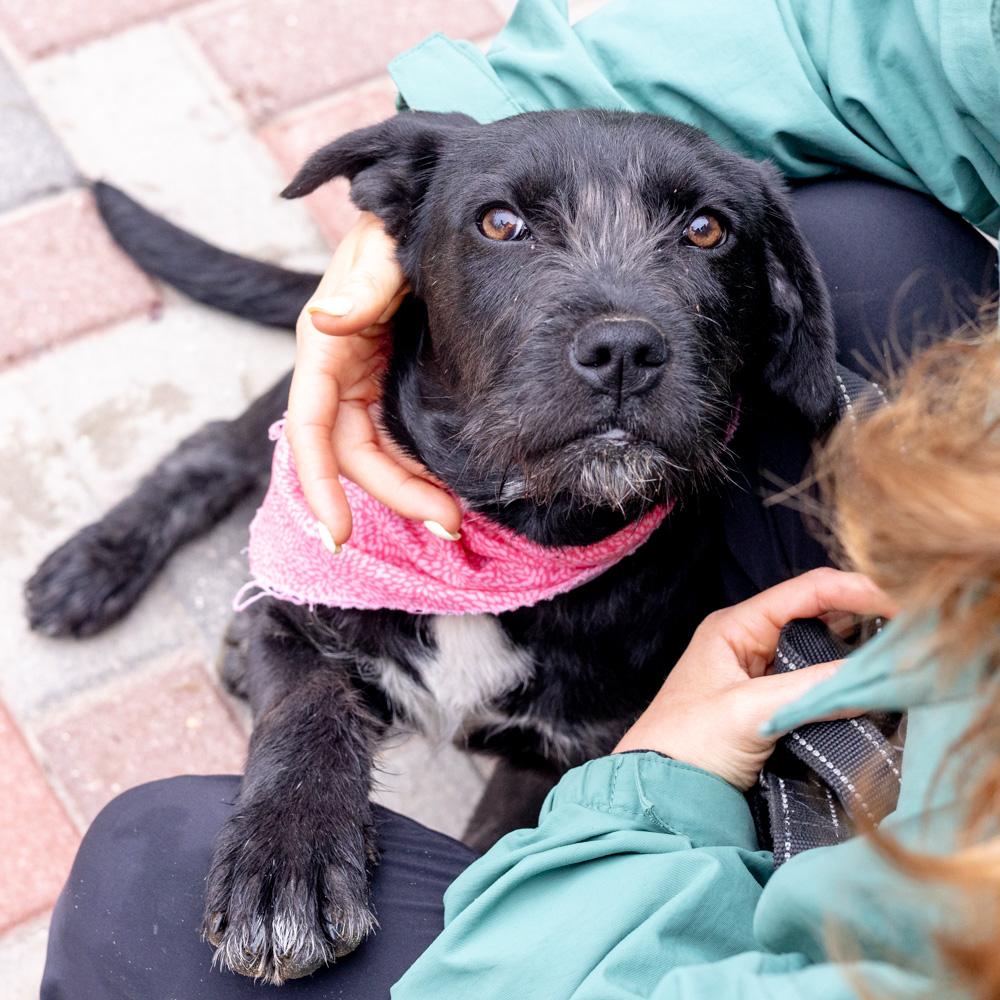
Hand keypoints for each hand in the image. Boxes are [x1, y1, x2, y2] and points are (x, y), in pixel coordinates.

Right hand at [287, 212, 461, 546]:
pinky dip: (418, 469)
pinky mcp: (389, 388)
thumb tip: (325, 323)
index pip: (311, 428)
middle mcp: (338, 374)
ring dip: (410, 492)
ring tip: (454, 518)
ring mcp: (364, 385)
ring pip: (377, 456)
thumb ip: (363, 284)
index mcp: (324, 347)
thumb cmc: (394, 227)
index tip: (338, 533)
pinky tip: (447, 488)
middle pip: (352, 456)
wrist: (418, 216)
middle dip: (394, 496)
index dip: (319, 483)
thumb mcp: (381, 248)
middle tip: (448, 524)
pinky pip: (398, 441)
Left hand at [614, 569, 899, 789]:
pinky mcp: (771, 706)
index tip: (899, 605)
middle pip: (818, 617)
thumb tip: (873, 677)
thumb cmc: (686, 744)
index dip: (854, 591)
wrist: (659, 793)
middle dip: (863, 622)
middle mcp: (750, 642)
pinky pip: (816, 686)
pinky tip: (868, 692)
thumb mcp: (749, 711)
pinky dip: (842, 687)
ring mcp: (761, 675)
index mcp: (736, 627)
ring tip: (897, 661)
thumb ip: (810, 691)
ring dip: (854, 657)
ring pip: (821, 652)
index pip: (805, 592)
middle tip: (909, 636)